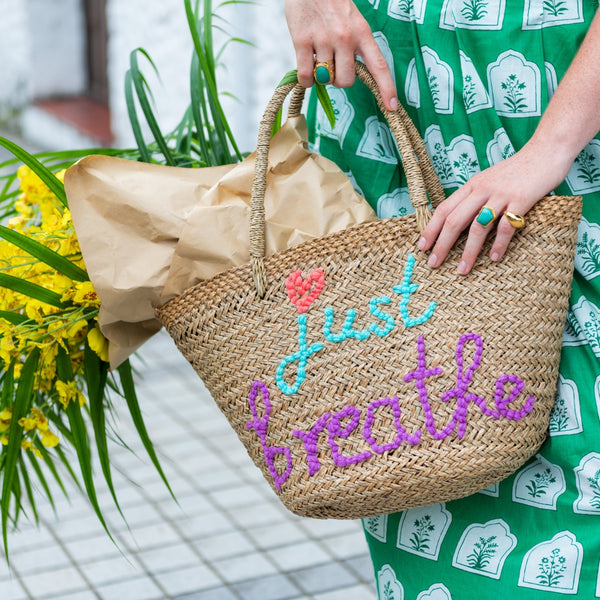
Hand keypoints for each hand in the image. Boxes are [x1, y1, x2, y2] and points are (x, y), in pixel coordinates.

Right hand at [284, 0, 397, 110]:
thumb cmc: (330, 4)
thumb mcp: (351, 20)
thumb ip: (354, 46)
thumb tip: (349, 76)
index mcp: (362, 32)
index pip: (379, 65)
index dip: (387, 88)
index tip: (392, 107)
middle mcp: (345, 37)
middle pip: (346, 81)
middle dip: (339, 80)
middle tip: (332, 65)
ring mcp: (323, 39)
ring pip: (326, 80)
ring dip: (321, 76)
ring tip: (317, 58)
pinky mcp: (302, 40)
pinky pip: (306, 76)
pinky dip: (306, 79)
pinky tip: (306, 66)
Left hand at [417, 138, 574, 273]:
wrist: (546, 152)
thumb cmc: (516, 171)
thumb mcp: (488, 181)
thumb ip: (474, 198)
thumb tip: (456, 222)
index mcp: (471, 185)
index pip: (444, 209)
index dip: (431, 229)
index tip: (422, 247)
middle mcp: (482, 189)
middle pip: (455, 220)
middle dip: (442, 244)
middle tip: (433, 263)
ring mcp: (502, 195)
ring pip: (478, 227)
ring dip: (468, 251)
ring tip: (462, 269)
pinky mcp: (522, 200)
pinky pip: (507, 226)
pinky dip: (499, 244)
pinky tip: (494, 257)